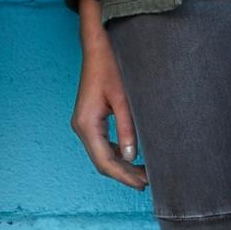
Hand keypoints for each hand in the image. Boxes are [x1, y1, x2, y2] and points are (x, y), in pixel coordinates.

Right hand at [72, 2, 146, 188]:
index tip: (144, 184)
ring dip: (121, 166)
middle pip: (102, 161)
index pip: (105, 161)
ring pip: (102, 154)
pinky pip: (102, 144)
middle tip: (149, 182)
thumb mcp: (123, 98)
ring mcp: (84, 123)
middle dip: (124, 174)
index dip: (124, 176)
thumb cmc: (111, 66)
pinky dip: (117, 154)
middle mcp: (81, 126)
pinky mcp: (91, 119)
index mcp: (86, 123)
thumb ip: (127, 128)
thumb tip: (131, 156)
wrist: (99, 45)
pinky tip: (134, 157)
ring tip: (145, 173)